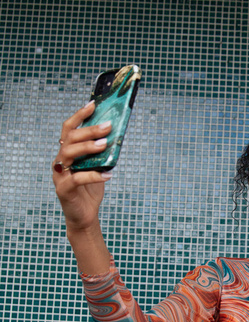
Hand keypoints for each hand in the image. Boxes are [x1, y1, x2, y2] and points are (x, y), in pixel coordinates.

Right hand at [52, 101, 112, 230]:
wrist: (85, 216)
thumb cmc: (90, 191)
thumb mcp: (98, 168)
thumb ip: (102, 154)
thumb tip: (116, 135)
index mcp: (66, 153)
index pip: (68, 129)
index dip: (79, 115)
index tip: (93, 104)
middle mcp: (59, 161)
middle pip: (69, 138)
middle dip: (89, 130)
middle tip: (108, 126)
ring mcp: (59, 175)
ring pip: (69, 154)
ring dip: (88, 147)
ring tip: (105, 144)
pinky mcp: (63, 189)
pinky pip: (77, 178)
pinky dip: (94, 175)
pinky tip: (109, 174)